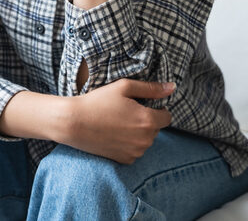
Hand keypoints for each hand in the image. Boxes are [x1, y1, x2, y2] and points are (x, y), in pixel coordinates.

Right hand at [57, 79, 172, 163]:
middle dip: (145, 120)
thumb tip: (172, 87)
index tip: (142, 105)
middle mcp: (145, 139)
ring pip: (145, 140)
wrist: (74, 123)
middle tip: (124, 112)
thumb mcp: (123, 87)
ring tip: (117, 123)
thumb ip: (150, 88)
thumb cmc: (98, 101)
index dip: (157, 109)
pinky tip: (114, 134)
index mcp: (147, 120)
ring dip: (138, 133)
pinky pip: (135, 150)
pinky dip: (129, 144)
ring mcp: (136, 152)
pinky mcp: (125, 160)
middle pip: (155, 128)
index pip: (167, 117)